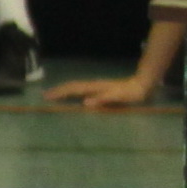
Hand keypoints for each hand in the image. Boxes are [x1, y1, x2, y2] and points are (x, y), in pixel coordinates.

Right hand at [42, 73, 161, 110]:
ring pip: (76, 87)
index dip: (61, 92)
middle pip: (72, 86)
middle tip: (45, 95)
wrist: (141, 85)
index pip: (74, 89)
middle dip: (59, 90)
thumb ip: (103, 99)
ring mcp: (96, 86)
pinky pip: (81, 90)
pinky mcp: (99, 89)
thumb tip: (85, 102)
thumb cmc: (131, 93)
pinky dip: (73, 91)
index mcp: (95, 87)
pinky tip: (72, 95)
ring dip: (64, 90)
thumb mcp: (119, 97)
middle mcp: (93, 85)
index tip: (48, 96)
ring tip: (53, 94)